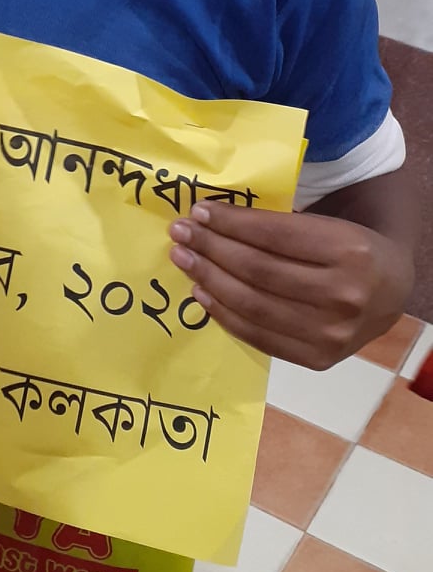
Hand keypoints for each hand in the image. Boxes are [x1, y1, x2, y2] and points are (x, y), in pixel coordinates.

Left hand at [169, 200, 411, 368]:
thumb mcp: (330, 225)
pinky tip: (202, 293)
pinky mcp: (317, 359)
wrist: (391, 292)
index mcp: (348, 250)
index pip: (274, 235)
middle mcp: (342, 295)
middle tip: (181, 232)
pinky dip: (224, 314)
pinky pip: (258, 336)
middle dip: (211, 248)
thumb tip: (212, 219)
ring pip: (252, 304)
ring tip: (184, 259)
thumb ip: (281, 226)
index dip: (231, 223)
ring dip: (209, 279)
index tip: (198, 211)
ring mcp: (330, 334)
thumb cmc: (351, 250)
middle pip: (258, 270)